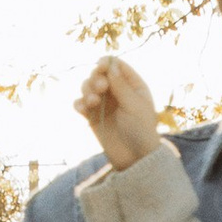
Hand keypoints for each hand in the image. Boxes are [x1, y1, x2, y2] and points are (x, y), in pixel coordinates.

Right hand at [77, 52, 161, 170]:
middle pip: (98, 74)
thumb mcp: (134, 105)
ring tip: (92, 102)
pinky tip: (82, 109)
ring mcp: (104, 104)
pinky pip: (80, 104)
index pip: (115, 65)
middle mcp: (116, 91)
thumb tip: (109, 64)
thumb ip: (121, 85)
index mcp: (132, 85)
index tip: (101, 67)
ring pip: (87, 87)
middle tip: (100, 89)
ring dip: (86, 90)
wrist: (135, 159)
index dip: (106, 63)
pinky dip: (79, 104)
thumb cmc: (141, 131)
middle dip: (95, 78)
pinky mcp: (93, 117)